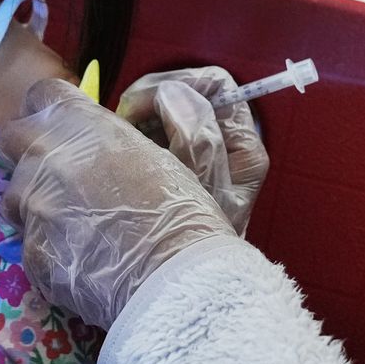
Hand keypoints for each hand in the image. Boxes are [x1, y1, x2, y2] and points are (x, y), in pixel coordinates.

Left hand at [0, 78, 235, 329]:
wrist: (174, 274)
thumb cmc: (180, 210)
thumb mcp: (153, 155)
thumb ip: (107, 143)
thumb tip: (94, 148)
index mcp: (80, 123)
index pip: (40, 95)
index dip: (47, 111)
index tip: (58, 127)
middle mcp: (46, 154)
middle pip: (12, 138)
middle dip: (27, 152)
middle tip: (56, 175)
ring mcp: (32, 203)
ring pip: (15, 195)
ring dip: (37, 204)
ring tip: (75, 227)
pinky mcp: (29, 248)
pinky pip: (29, 242)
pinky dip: (49, 249)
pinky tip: (81, 259)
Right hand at [117, 67, 270, 233]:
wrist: (181, 280)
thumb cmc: (196, 240)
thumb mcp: (202, 190)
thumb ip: (197, 138)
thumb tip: (176, 92)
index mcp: (242, 143)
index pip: (215, 85)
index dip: (176, 84)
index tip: (140, 106)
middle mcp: (225, 140)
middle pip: (188, 88)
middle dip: (151, 96)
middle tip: (124, 121)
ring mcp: (197, 146)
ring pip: (166, 105)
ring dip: (140, 114)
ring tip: (122, 138)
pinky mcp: (173, 155)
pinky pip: (152, 126)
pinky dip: (135, 129)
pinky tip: (124, 147)